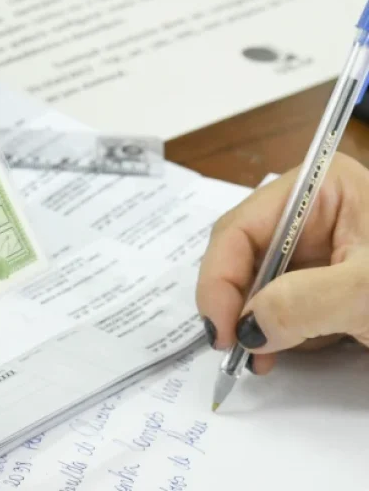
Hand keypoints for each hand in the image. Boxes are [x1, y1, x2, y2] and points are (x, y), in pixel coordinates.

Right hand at [196, 153, 368, 374]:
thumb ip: (303, 302)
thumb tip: (246, 325)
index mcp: (322, 189)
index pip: (242, 228)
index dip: (220, 278)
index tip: (222, 330)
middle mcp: (313, 212)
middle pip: (243, 255)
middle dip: (240, 304)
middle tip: (239, 350)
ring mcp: (319, 247)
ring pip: (257, 283)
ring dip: (258, 323)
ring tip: (269, 357)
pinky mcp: (326, 281)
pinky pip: (280, 303)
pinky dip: (277, 332)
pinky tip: (286, 351)